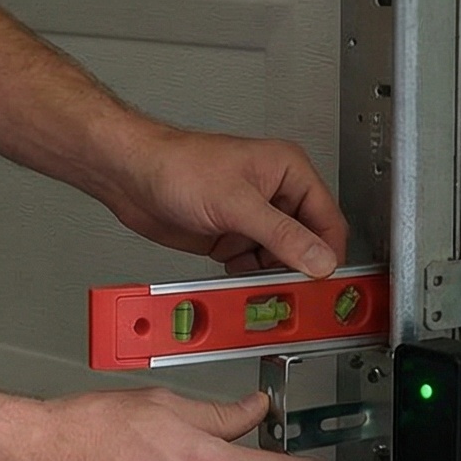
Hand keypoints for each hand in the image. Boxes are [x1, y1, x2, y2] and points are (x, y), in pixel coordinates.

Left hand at [94, 122, 351, 278]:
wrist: (131, 176)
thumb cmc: (177, 165)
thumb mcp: (236, 203)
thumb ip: (282, 234)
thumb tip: (320, 258)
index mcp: (289, 172)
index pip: (328, 219)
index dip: (329, 253)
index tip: (326, 284)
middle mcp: (275, 195)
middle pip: (307, 243)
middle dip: (299, 269)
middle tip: (295, 296)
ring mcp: (252, 218)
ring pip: (280, 259)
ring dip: (271, 278)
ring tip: (263, 290)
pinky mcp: (231, 237)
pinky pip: (252, 266)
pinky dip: (248, 278)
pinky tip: (238, 282)